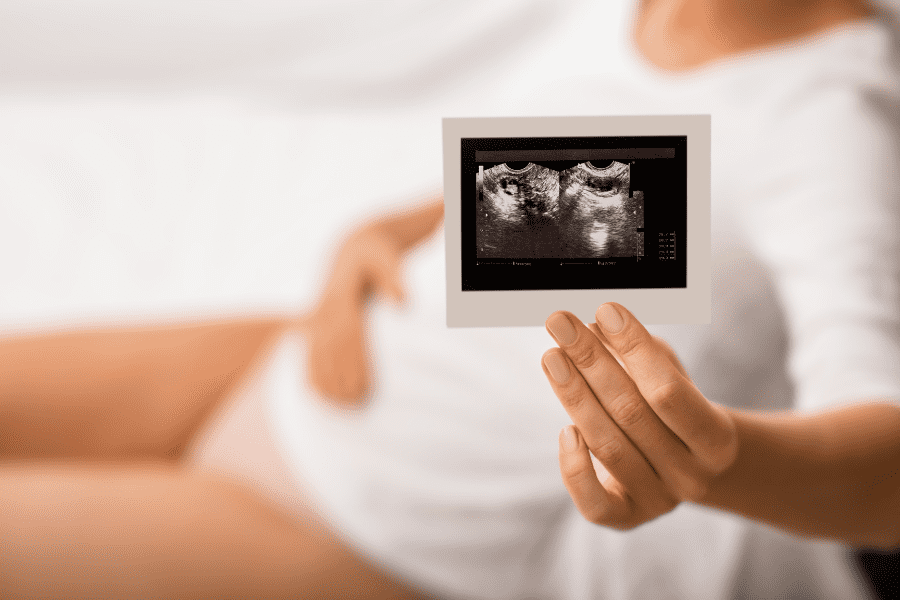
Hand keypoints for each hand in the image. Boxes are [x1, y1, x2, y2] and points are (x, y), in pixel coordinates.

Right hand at [301, 225, 405, 406]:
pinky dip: (311, 370)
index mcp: (343, 296)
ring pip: (316, 352)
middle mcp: (326, 308)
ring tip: (339, 407)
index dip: (355, 363)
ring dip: (325, 380)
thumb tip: (404, 301)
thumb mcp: (386, 259)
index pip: (349, 335)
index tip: (364, 387)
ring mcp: (317, 315)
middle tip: (355, 406)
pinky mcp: (314, 321)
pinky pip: (309, 349)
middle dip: (341, 378)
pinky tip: (316, 394)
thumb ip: (394, 278)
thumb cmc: (377, 255)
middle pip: (331, 349)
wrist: (352, 247)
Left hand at [541, 303, 737, 529]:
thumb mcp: (675, 377)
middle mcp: (690, 476)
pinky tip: (565, 428)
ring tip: (552, 357)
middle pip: (631, 414)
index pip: (669, 392)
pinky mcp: (627, 518)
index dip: (635, 350)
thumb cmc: (679, 411)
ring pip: (608, 447)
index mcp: (716, 441)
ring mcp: (659, 501)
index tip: (605, 311)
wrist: (697, 469)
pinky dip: (574, 466)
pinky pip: (594, 503)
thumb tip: (598, 323)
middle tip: (561, 322)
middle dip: (592, 361)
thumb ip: (644, 355)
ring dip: (574, 396)